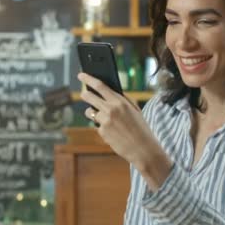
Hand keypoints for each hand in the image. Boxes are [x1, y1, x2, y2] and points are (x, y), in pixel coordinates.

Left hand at [78, 73, 171, 188]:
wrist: (143, 149)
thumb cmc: (141, 129)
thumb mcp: (134, 110)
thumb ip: (122, 100)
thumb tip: (108, 93)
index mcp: (120, 101)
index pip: (100, 86)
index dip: (88, 79)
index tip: (81, 75)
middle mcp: (110, 109)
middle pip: (89, 97)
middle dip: (85, 94)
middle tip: (84, 94)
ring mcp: (105, 121)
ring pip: (90, 112)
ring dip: (93, 113)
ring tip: (106, 119)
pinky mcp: (102, 132)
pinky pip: (97, 126)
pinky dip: (102, 128)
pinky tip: (113, 133)